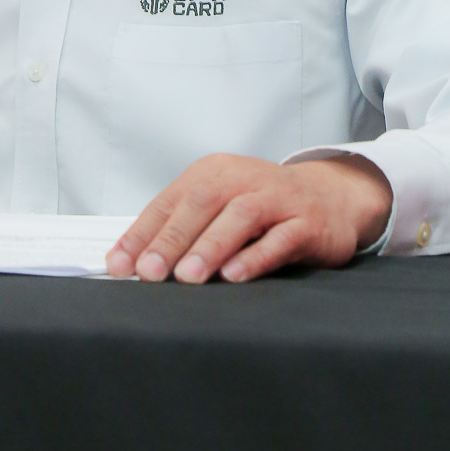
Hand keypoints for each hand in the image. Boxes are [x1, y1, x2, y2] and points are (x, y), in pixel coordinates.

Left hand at [106, 153, 391, 283]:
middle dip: (172, 240)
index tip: (120, 264)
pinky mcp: (306, 222)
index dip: (142, 233)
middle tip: (149, 271)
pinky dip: (255, 255)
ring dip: (210, 247)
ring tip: (187, 277)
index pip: (170, 202)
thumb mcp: (220, 206)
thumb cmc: (263, 206)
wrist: (329, 197)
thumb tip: (135, 259)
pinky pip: (280, 238)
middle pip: (202, 205)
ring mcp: (277, 198)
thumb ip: (184, 227)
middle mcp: (242, 179)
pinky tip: (235, 275)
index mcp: (213, 173)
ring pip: (239, 217)